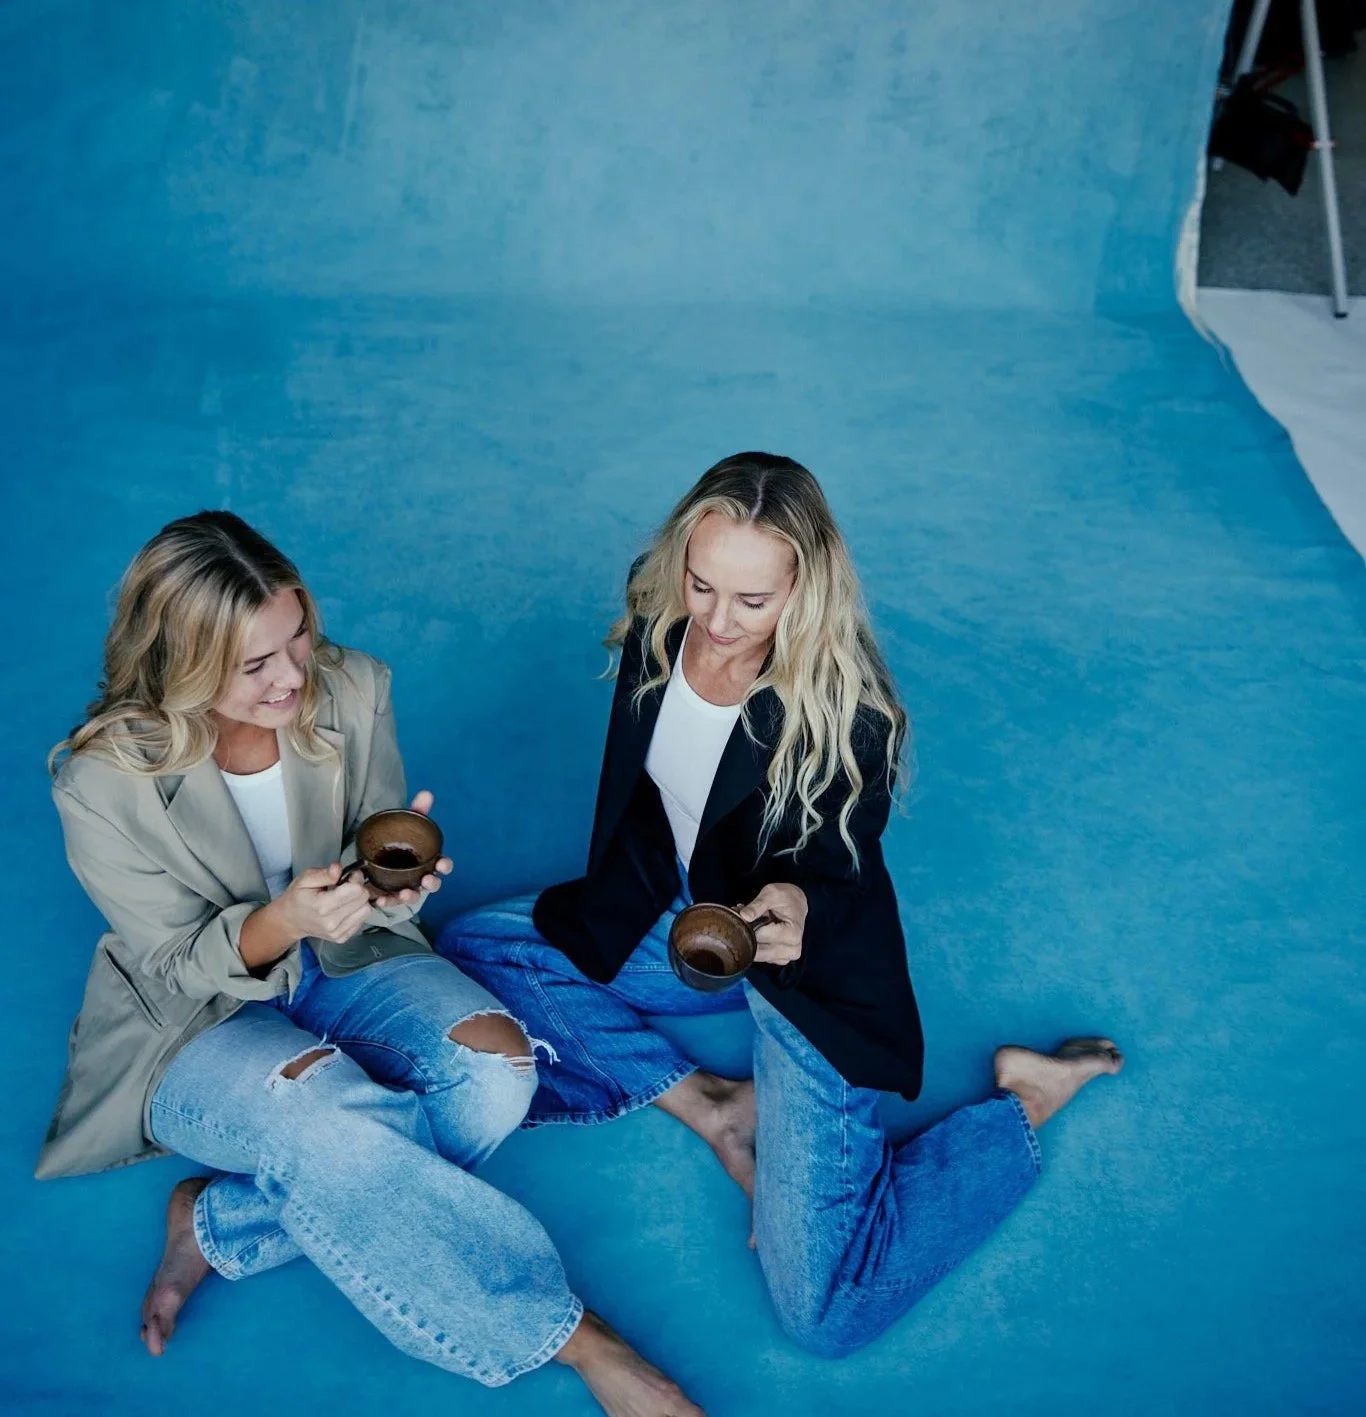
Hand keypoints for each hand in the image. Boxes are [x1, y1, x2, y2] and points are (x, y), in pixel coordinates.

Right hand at [273, 864, 373, 943]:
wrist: (291, 920)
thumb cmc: (298, 898)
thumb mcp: (305, 879)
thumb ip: (324, 874)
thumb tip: (338, 869)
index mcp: (322, 906)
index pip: (356, 891)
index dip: (356, 878)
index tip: (349, 875)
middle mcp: (332, 922)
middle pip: (364, 900)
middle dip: (360, 888)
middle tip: (348, 885)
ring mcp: (337, 933)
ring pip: (367, 911)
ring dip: (361, 900)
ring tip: (347, 896)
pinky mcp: (342, 938)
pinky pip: (362, 920)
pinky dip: (358, 911)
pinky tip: (346, 907)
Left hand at [362, 790, 453, 908]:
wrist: (377, 851)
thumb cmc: (399, 839)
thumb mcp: (407, 824)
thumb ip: (417, 811)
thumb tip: (426, 793)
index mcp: (428, 859)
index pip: (443, 864)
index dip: (445, 865)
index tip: (442, 863)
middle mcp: (421, 875)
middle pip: (432, 883)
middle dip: (432, 884)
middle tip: (427, 881)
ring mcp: (407, 886)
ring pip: (413, 895)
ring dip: (411, 896)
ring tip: (404, 894)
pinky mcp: (391, 893)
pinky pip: (391, 900)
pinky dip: (387, 901)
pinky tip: (379, 900)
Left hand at [738, 883, 806, 965]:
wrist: (796, 903)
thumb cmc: (786, 897)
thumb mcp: (771, 893)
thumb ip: (757, 905)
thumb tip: (744, 916)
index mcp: (792, 934)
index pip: (760, 937)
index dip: (748, 926)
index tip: (744, 915)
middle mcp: (792, 949)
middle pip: (758, 951)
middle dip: (747, 935)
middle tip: (747, 919)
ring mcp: (786, 956)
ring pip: (757, 956)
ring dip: (750, 940)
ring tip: (755, 924)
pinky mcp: (780, 959)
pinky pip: (760, 957)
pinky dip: (756, 946)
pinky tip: (760, 933)